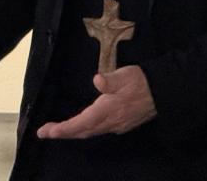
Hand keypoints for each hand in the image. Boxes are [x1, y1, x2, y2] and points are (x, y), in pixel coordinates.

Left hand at [36, 65, 156, 138]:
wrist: (162, 92)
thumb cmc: (141, 81)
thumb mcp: (125, 75)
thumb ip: (111, 80)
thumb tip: (97, 80)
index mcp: (108, 109)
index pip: (82, 123)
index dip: (64, 128)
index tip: (48, 132)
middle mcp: (110, 122)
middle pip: (82, 131)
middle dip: (62, 132)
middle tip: (44, 132)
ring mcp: (116, 125)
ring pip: (90, 132)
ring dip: (72, 132)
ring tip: (56, 131)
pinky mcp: (121, 124)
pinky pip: (97, 130)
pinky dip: (84, 130)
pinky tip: (80, 126)